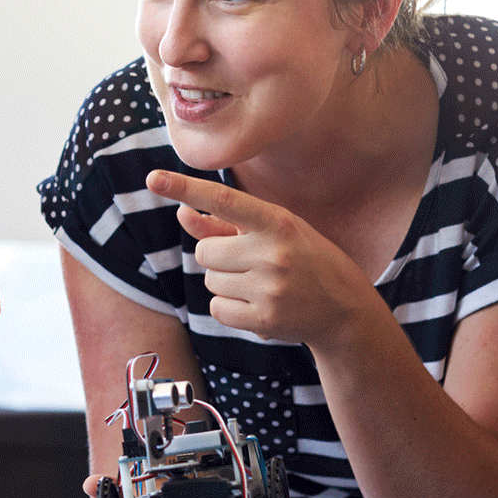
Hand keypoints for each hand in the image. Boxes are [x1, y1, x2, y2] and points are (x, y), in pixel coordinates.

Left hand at [147, 170, 374, 349]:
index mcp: (277, 222)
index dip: (185, 188)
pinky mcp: (264, 319)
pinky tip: (257, 305)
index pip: (223, 199)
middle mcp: (273, 253)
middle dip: (217, 258)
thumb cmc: (303, 259)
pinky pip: (217, 309)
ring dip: (225, 283)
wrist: (344, 308)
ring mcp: (270, 288)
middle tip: (248, 263)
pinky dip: (228, 308)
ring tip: (260, 284)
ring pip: (210, 281)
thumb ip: (225, 223)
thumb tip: (181, 213)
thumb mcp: (274, 232)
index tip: (153, 178)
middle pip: (205, 252)